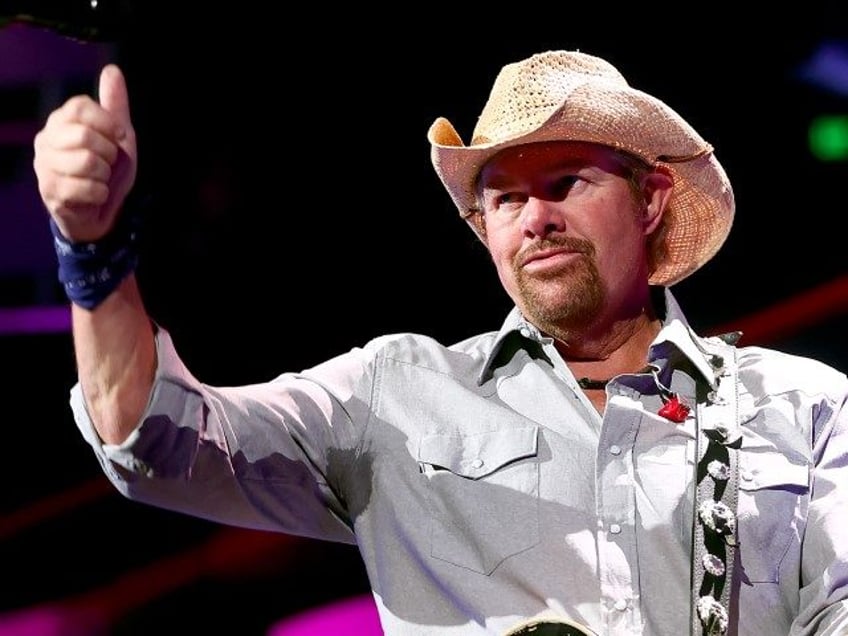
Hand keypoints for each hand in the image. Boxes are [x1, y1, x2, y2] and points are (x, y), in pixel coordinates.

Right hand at [33, 64, 137, 242]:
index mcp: (60, 122)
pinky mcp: (50, 192)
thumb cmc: (108, 170)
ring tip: (100, 179)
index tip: (119, 138)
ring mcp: (44, 166)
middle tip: (108, 164)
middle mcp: (46, 140)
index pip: (79, 106)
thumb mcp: (118, 136)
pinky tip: (95, 195)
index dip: (107, 122)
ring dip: (105, 175)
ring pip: (88, 163)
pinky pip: (87, 188)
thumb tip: (112, 70)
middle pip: (85, 135)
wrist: (102, 210)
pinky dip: (101, 194)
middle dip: (109, 154)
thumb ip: (114, 105)